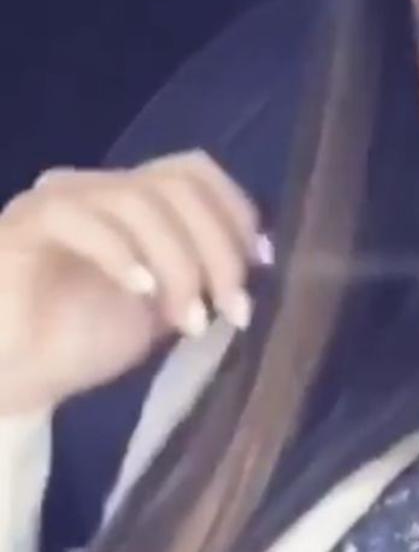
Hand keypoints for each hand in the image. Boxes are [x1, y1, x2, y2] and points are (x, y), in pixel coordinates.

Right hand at [0, 152, 268, 415]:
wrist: (11, 378)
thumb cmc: (78, 345)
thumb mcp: (161, 311)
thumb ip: (201, 279)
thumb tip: (255, 262)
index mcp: (132, 203)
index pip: (194, 172)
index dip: (236, 211)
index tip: (260, 266)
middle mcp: (98, 189)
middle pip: (178, 184)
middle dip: (219, 247)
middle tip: (231, 309)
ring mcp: (61, 200)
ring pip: (137, 200)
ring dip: (180, 263)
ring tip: (190, 322)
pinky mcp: (26, 222)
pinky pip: (77, 216)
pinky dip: (121, 252)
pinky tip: (142, 292)